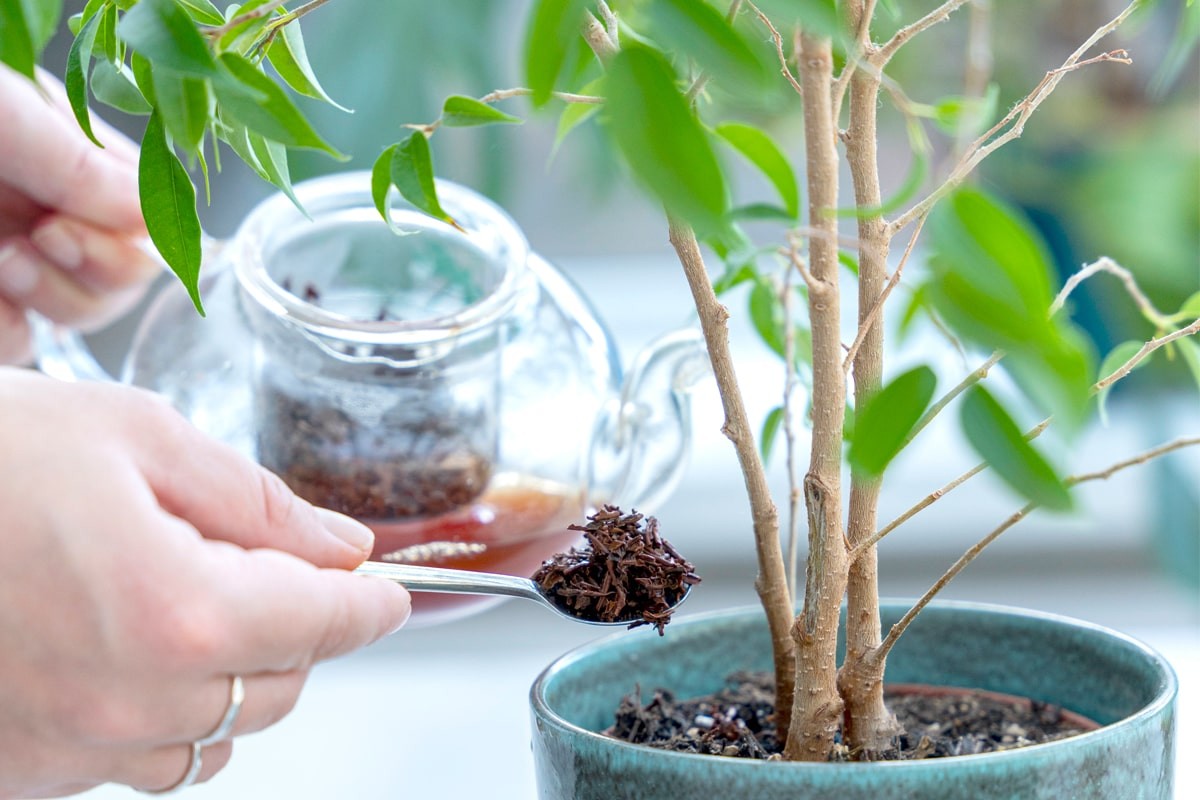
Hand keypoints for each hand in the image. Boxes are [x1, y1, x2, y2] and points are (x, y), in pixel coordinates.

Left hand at [0, 65, 160, 364]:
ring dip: (51, 299)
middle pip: (130, 277)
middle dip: (96, 270)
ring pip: (84, 316)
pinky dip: (6, 332)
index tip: (71, 221)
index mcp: (73, 158)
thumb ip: (85, 166)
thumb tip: (161, 213)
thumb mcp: (12, 116)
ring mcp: (21, 260)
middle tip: (36, 239)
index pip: (155, 217)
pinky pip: (23, 344)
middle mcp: (55, 210)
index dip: (134, 235)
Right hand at [0, 369, 410, 797]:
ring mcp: (71, 747)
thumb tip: (338, 543)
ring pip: (216, 736)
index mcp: (174, 607)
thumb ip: (254, 501)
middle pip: (283, 688)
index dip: (371, 603)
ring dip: (237, 674)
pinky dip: (163, 710)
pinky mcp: (23, 767)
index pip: (327, 624)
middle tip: (280, 569)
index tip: (387, 589)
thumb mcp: (132, 437)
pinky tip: (129, 646)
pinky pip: (136, 761)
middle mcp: (129, 699)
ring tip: (196, 600)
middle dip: (304, 629)